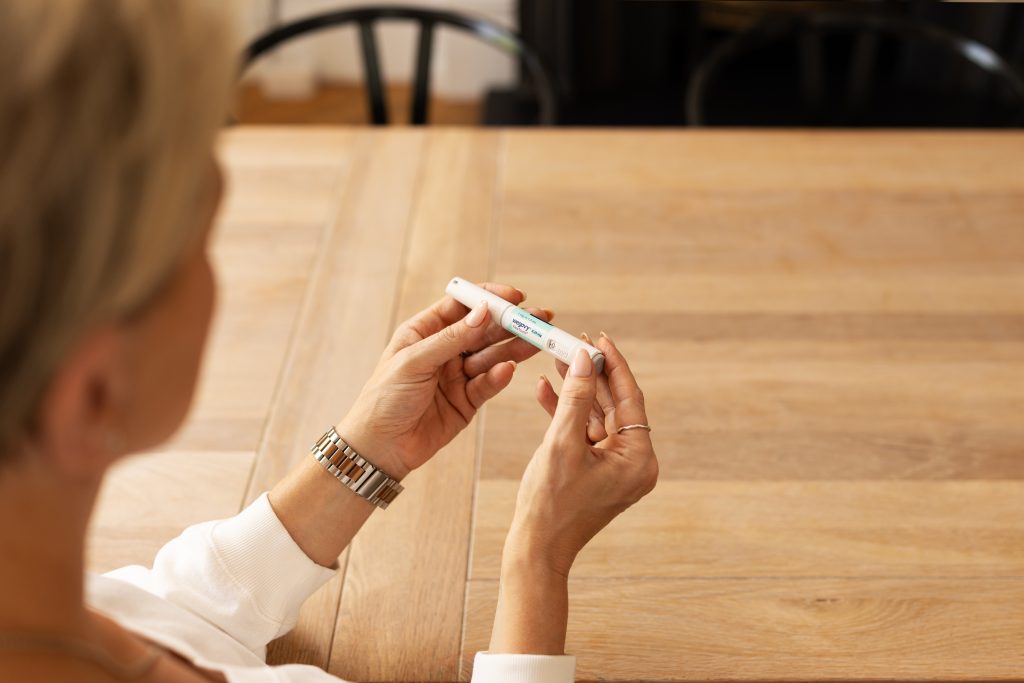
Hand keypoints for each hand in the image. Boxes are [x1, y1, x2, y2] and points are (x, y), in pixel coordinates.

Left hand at [336, 283, 552, 479]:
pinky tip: (510, 369)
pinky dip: (500, 377)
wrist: (379, 447)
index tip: (515, 297)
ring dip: (514, 348)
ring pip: (491, 356)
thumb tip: (483, 312)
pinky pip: (488, 384)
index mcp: (424, 331)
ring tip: (538, 341)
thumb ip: (451, 338)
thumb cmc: (384, 398)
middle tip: (540, 318)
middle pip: (483, 330)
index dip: (489, 298)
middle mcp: (443, 350)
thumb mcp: (415, 361)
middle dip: (511, 323)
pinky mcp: (467, 401)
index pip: (462, 305)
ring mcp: (457, 375)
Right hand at [506, 332, 657, 577]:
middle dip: (590, 375)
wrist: (535, 549)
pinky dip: (566, 414)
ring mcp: (614, 468)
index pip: (630, 399)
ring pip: (597, 417)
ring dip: (576, 392)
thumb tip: (584, 357)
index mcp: (639, 460)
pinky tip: (545, 391)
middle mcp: (634, 463)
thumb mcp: (562, 443)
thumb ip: (576, 398)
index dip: (613, 365)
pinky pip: (584, 434)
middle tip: (572, 344)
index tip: (599, 338)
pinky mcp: (595, 471)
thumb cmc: (550, 503)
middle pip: (614, 405)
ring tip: (555, 361)